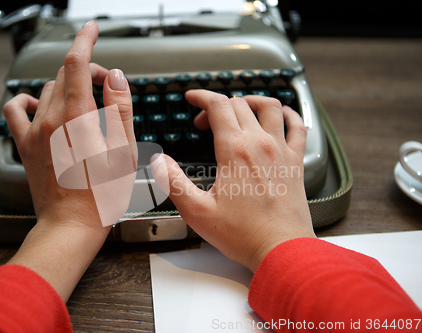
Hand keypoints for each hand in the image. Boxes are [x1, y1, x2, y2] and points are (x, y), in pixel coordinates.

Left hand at [2, 21, 134, 301]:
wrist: (70, 225)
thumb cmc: (101, 195)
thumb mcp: (124, 152)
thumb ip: (120, 109)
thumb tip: (116, 78)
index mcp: (77, 118)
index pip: (77, 64)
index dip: (85, 40)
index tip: (91, 29)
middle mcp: (50, 119)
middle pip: (66, 75)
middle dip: (89, 72)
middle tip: (108, 88)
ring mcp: (34, 132)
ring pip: (47, 90)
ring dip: (68, 86)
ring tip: (86, 103)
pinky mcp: (25, 145)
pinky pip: (16, 110)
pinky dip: (28, 101)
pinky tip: (41, 107)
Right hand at [152, 90, 315, 272]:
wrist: (281, 250)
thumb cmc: (243, 234)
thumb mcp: (197, 211)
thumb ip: (173, 182)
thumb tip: (159, 161)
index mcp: (234, 151)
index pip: (218, 105)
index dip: (202, 96)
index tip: (192, 97)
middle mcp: (260, 144)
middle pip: (239, 104)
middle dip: (217, 105)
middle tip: (205, 123)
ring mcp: (281, 151)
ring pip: (270, 107)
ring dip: (251, 101)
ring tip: (238, 108)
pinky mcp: (295, 162)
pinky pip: (298, 126)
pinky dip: (289, 114)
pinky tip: (281, 116)